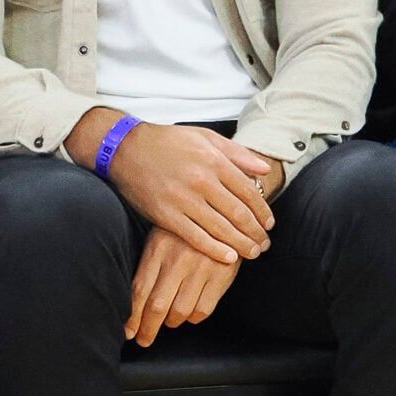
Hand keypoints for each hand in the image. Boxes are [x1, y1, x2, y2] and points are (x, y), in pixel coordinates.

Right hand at [97, 120, 274, 264]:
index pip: (248, 191)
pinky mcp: (166, 216)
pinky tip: (229, 258)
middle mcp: (202, 181)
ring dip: (242, 244)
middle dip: (256, 232)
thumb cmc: (168, 141)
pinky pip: (196, 237)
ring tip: (254, 253)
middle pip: (239, 213)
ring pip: (221, 228)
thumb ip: (237, 153)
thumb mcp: (205, 137)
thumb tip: (265, 169)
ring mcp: (183, 200)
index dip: (263, 211)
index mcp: (214, 161)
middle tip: (265, 244)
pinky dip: (215, 250)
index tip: (270, 224)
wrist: (126, 149)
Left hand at [125, 229, 238, 347]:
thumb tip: (134, 304)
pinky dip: (193, 318)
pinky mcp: (221, 276)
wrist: (225, 216)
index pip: (139, 290)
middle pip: (157, 306)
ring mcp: (201, 268)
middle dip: (148, 328)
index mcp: (158, 248)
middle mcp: (177, 258)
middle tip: (144, 339)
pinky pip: (202, 310)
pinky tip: (190, 313)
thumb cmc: (186, 231)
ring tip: (169, 320)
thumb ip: (149, 266)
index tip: (128, 332)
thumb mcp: (162, 238)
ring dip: (172, 322)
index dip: (133, 316)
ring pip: (180, 311)